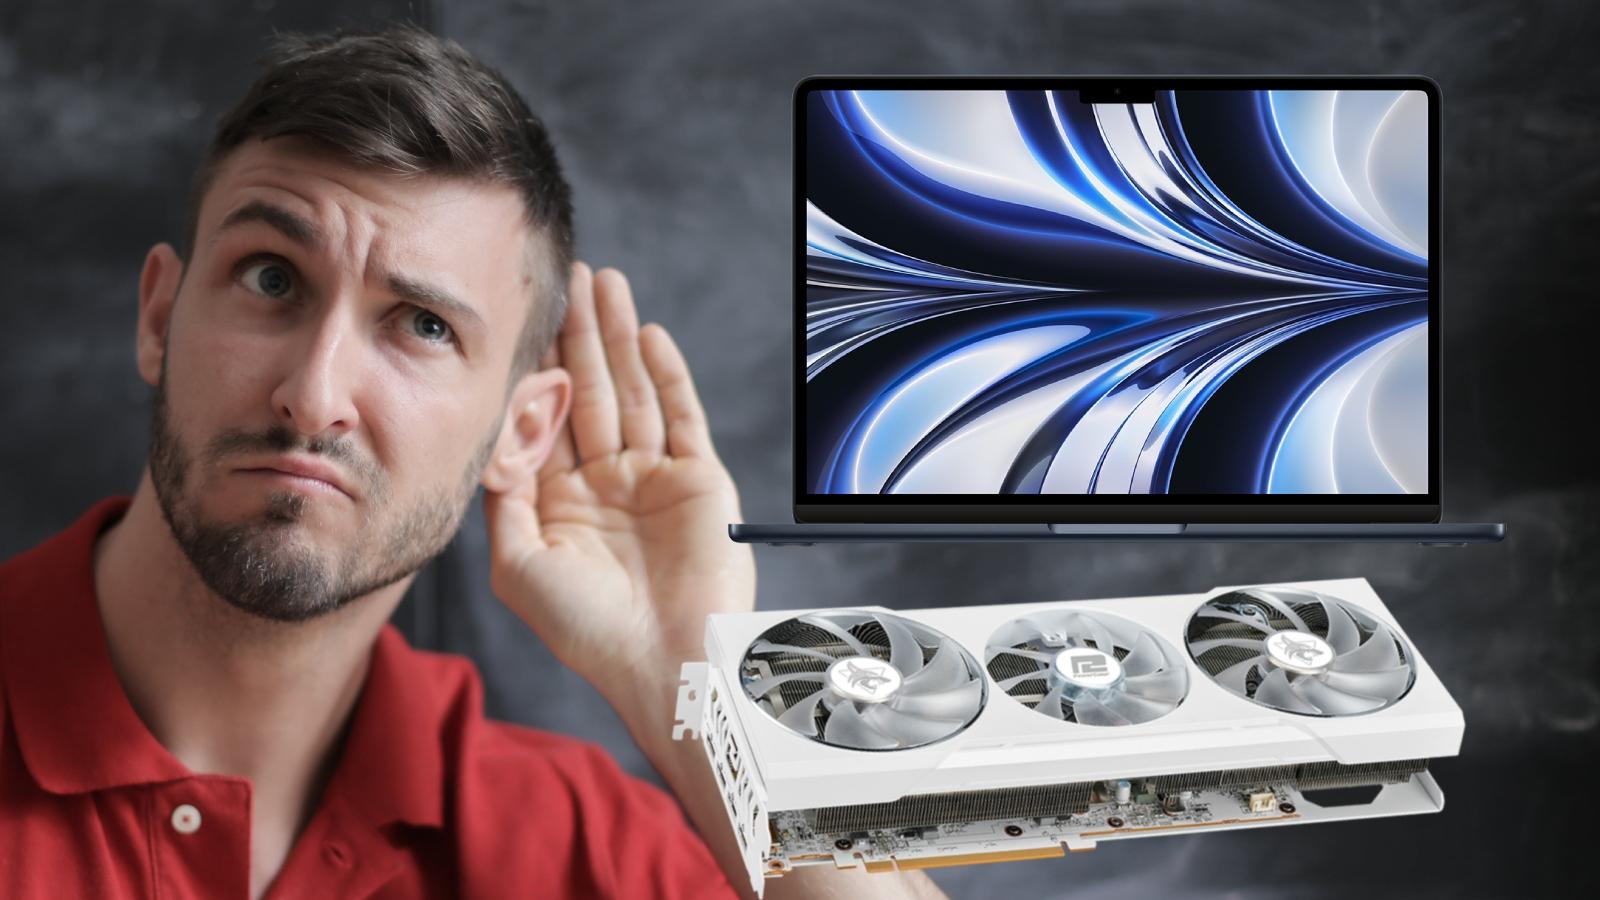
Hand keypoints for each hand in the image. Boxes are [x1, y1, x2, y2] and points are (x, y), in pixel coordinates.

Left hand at [483, 262, 755, 717]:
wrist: (667, 665)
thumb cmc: (588, 630)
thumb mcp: (517, 566)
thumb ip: (502, 498)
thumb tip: (491, 435)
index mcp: (561, 502)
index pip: (546, 418)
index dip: (536, 366)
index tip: (523, 315)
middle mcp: (607, 484)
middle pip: (591, 391)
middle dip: (580, 333)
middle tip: (571, 274)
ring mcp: (655, 480)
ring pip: (635, 392)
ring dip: (620, 337)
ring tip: (607, 282)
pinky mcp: (700, 481)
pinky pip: (683, 416)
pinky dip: (668, 375)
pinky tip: (649, 335)